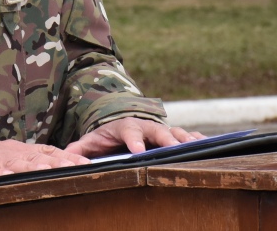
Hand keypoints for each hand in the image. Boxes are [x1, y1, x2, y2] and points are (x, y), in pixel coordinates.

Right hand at [0, 140, 91, 187]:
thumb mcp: (6, 158)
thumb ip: (27, 161)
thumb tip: (53, 167)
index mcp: (17, 150)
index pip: (46, 152)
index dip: (66, 157)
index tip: (87, 163)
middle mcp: (8, 152)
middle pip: (38, 157)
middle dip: (59, 162)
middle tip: (79, 167)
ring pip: (17, 163)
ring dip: (35, 167)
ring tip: (51, 172)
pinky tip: (9, 177)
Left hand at [63, 118, 204, 157]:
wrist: (122, 122)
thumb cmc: (107, 135)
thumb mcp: (92, 139)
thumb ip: (80, 148)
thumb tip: (67, 155)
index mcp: (125, 126)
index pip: (128, 132)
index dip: (133, 141)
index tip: (137, 151)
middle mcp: (145, 126)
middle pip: (157, 130)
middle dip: (165, 138)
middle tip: (173, 147)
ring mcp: (160, 130)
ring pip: (175, 132)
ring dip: (185, 139)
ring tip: (196, 147)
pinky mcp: (172, 135)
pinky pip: (187, 136)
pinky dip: (198, 140)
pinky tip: (209, 145)